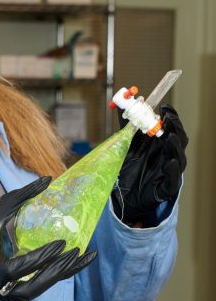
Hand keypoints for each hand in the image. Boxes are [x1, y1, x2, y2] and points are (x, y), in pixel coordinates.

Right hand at [0, 176, 96, 300]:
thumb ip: (22, 196)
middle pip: (36, 286)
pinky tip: (69, 263)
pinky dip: (53, 276)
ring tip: (82, 258)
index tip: (62, 243)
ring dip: (61, 275)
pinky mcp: (12, 293)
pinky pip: (36, 287)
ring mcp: (5, 293)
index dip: (43, 256)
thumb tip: (48, 179)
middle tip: (79, 253)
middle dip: (60, 270)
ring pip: (38, 290)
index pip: (22, 267)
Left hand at [113, 104, 187, 224]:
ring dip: (174, 146)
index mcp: (160, 145)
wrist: (123, 196)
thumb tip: (122, 104)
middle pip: (178, 140)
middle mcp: (167, 156)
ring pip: (178, 158)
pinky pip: (172, 179)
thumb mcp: (126, 145)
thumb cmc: (128, 168)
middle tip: (169, 118)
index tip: (164, 106)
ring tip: (170, 137)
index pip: (171, 128)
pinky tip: (169, 162)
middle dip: (175, 128)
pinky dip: (172, 170)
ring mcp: (168, 172)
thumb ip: (127, 126)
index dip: (170, 116)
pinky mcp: (165, 188)